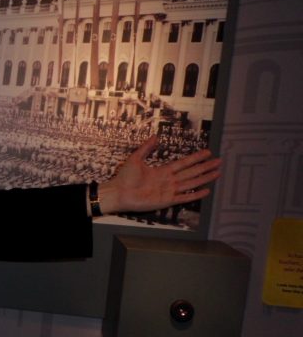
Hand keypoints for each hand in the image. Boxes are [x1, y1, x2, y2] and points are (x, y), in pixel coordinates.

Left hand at [98, 135, 221, 214]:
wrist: (118, 192)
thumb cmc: (125, 177)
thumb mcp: (136, 158)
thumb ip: (146, 148)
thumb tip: (155, 136)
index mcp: (163, 171)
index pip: (184, 163)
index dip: (196, 158)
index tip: (208, 152)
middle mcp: (168, 180)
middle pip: (191, 172)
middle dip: (205, 167)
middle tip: (219, 161)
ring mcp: (169, 191)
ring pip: (191, 183)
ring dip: (204, 178)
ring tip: (217, 173)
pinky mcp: (166, 201)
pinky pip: (184, 198)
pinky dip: (195, 195)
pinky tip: (206, 190)